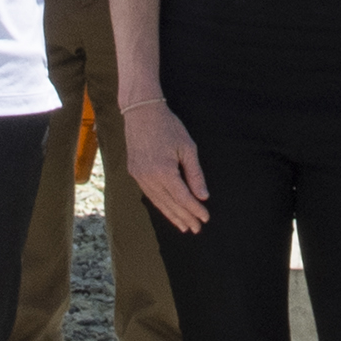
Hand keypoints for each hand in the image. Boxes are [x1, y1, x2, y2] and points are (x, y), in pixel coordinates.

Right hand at [124, 90, 208, 232]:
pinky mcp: (134, 172)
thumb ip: (195, 174)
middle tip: (197, 229)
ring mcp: (139, 176)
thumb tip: (203, 196)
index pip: (183, 198)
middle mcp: (149, 177)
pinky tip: (168, 210)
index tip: (205, 219)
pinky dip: (160, 204)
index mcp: (164, 171)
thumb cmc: (168, 126)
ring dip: (172, 215)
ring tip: (184, 226)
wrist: (141, 112)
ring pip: (158, 202)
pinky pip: (149, 194)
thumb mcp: (187, 148)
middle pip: (170, 204)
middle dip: (185, 217)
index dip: (194, 210)